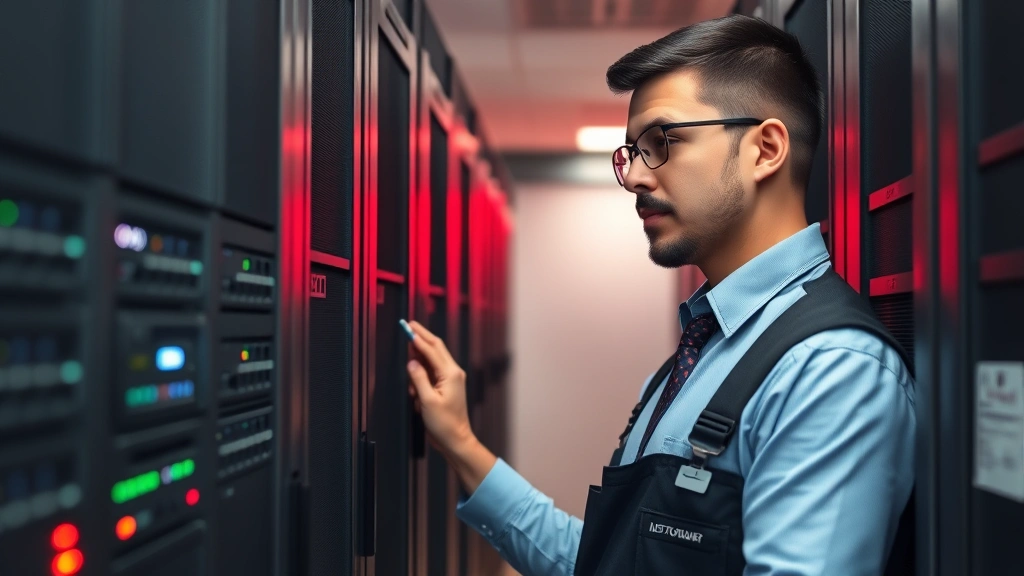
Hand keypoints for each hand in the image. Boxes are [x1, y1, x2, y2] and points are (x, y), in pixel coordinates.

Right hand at [405, 320, 474, 456]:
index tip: (407, 327)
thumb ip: (418, 379)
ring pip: (432, 360)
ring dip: (419, 358)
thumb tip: (412, 362)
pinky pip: (432, 373)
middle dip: (421, 337)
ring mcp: (451, 379)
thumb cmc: (444, 423)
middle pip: (435, 348)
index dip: (418, 338)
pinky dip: (421, 374)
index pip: (432, 349)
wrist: (456, 440)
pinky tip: (414, 384)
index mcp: (450, 374)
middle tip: (408, 325)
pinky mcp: (446, 386)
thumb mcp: (427, 401)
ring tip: (409, 360)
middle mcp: (452, 372)